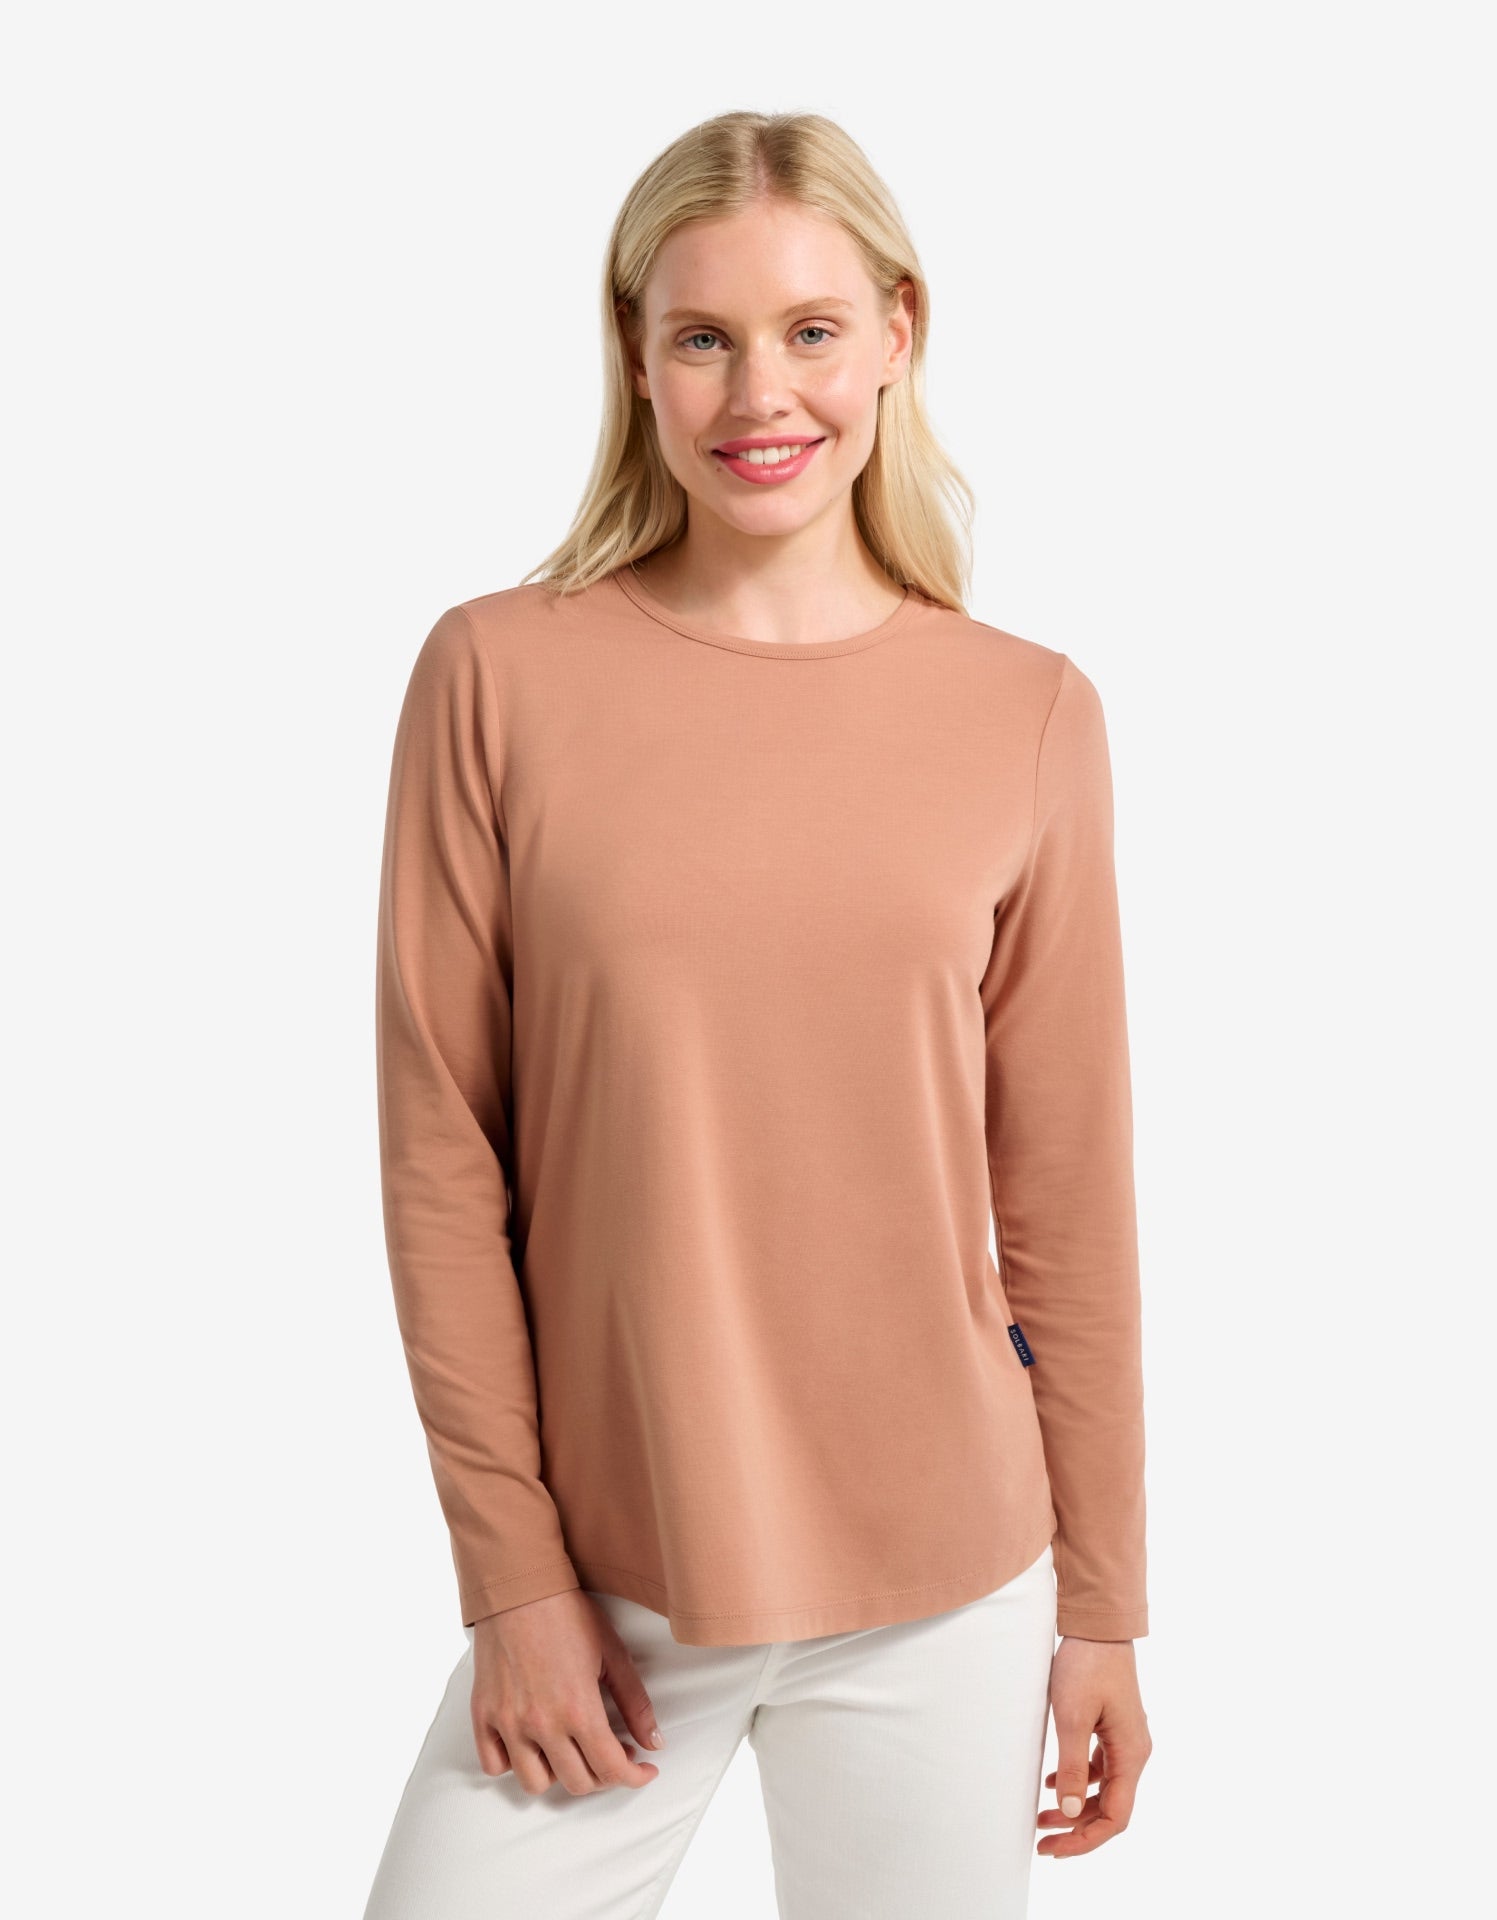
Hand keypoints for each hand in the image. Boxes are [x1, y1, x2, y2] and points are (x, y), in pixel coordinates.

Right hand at [469, 1588, 665, 1794]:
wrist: (521, 1589)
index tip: (643, 1770)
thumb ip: (635, 1703)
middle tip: (611, 1753)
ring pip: (535, 1783)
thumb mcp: (613, 1653)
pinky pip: (494, 1764)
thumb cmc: (567, 1614)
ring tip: (570, 1750)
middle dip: (603, 1775)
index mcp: (579, 1709)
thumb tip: (654, 1742)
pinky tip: (530, 1744)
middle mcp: (542, 1723)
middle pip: (578, 1783)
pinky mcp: (483, 1714)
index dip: (635, 1777)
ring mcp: (508, 1722)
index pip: (611, 1769)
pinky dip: (513, 1763)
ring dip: (559, 1774)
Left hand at [1038, 1635, 1151, 1857]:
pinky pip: (1099, 1767)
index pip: (1116, 1816)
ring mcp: (1125, 1739)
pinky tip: (1054, 1782)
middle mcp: (1134, 1752)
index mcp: (1131, 1755)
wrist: (1098, 1626)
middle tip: (1043, 1840)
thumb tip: (1073, 1813)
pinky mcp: (1112, 1727)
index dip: (1086, 1839)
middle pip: (1111, 1808)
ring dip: (1076, 1807)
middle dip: (1078, 1828)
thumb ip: (1074, 1767)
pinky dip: (1078, 1781)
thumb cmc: (1088, 1665)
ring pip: (1104, 1789)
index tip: (1055, 1848)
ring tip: (1043, 1816)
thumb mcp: (1073, 1717)